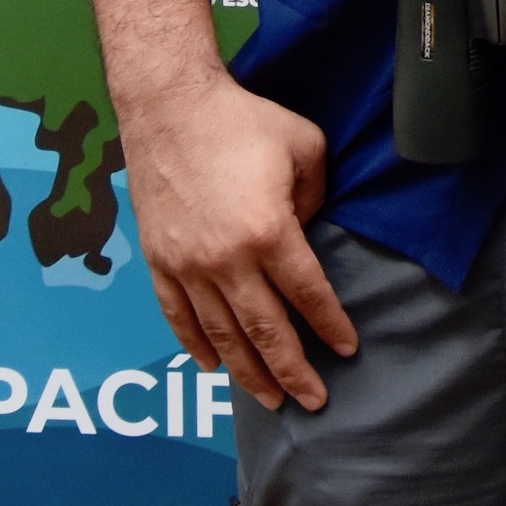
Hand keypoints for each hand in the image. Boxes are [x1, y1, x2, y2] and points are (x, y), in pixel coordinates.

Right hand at [119, 76, 356, 411]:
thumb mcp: (305, 146)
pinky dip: (197, 346)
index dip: (330, 325)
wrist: (169, 105)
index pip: (308, 294)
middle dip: (293, 370)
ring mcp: (188, 266)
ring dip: (249, 372)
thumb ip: (317, 196)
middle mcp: (226, 260)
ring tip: (271, 399)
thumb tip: (310, 230)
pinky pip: (179, 318)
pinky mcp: (159, 262)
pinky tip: (215, 365)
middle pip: (266, 330)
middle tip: (314, 400)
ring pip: (223, 335)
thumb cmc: (241, 119)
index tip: (347, 347)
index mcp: (269, 232)